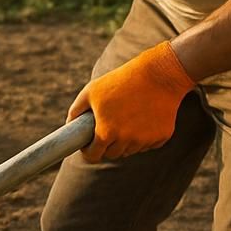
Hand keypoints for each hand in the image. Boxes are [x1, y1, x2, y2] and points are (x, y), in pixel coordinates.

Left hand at [67, 41, 195, 162]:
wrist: (158, 74)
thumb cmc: (121, 81)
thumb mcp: (92, 90)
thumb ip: (77, 109)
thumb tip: (69, 124)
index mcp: (106, 132)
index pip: (93, 156)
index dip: (89, 152)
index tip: (90, 145)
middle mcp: (126, 141)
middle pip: (112, 154)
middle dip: (107, 145)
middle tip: (108, 129)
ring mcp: (145, 140)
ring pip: (130, 150)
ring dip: (126, 141)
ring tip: (127, 118)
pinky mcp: (162, 137)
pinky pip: (148, 144)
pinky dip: (144, 136)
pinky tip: (144, 117)